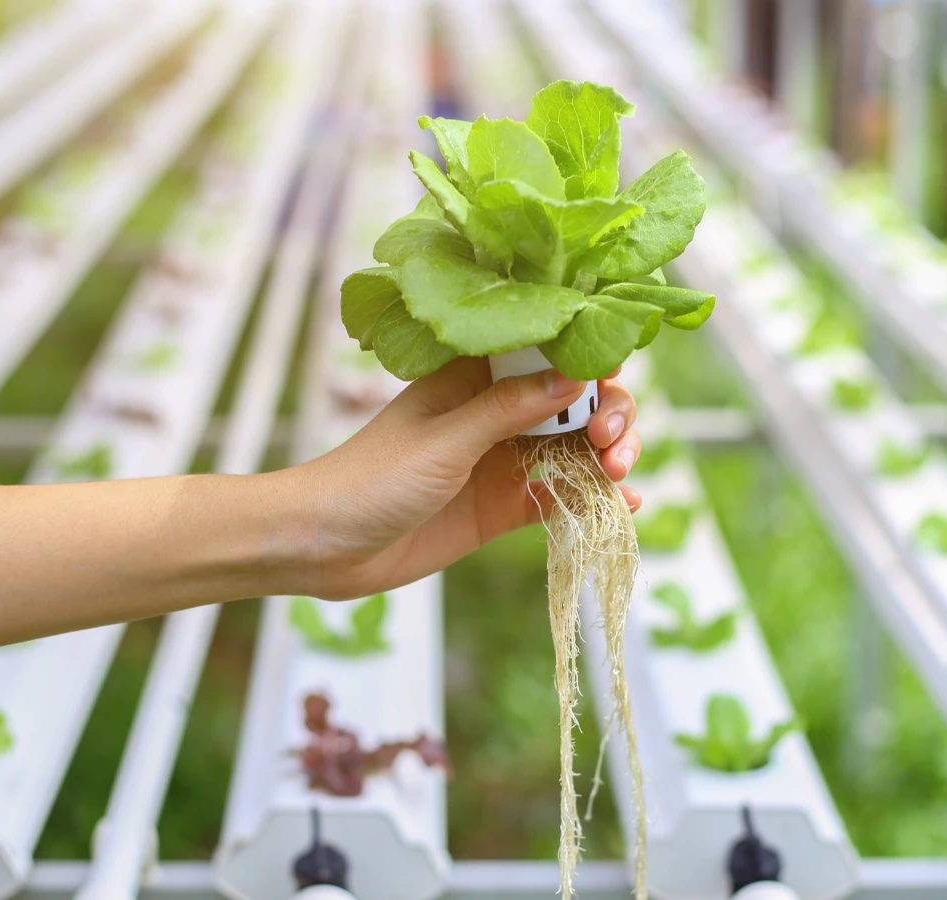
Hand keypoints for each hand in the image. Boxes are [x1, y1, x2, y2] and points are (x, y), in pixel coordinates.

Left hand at [287, 357, 641, 599]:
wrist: (325, 547)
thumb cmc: (370, 478)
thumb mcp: (445, 440)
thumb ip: (508, 410)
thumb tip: (574, 378)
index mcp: (474, 375)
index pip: (545, 349)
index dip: (586, 356)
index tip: (611, 372)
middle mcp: (495, 412)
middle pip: (574, 400)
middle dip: (606, 414)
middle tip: (609, 442)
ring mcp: (502, 460)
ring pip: (575, 448)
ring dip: (608, 457)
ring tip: (619, 476)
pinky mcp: (503, 507)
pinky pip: (560, 497)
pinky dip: (593, 499)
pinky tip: (622, 508)